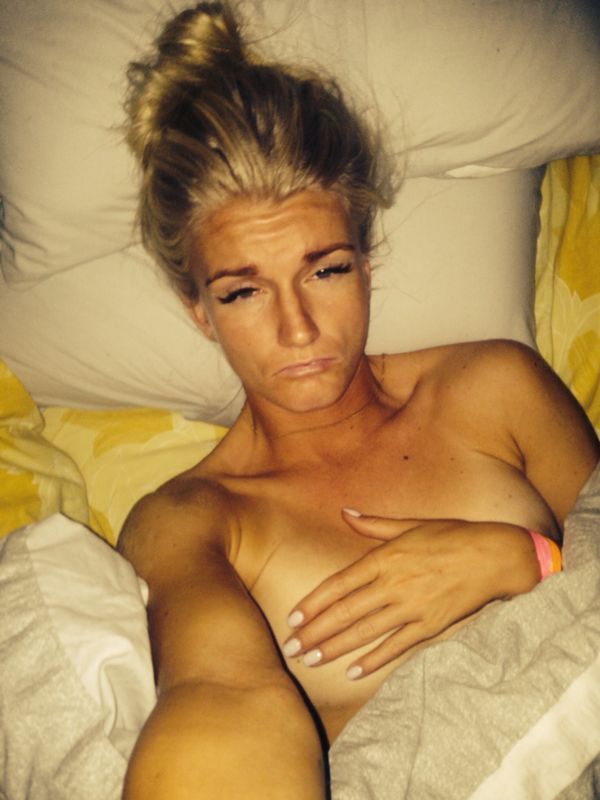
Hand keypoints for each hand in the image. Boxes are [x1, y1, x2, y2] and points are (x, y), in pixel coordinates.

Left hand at [283, 510, 538, 679]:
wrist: (496, 555)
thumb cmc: (452, 535)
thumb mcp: (411, 525)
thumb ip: (373, 525)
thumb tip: (345, 512)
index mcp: (386, 557)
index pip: (339, 584)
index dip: (314, 603)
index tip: (292, 618)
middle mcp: (394, 584)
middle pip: (345, 612)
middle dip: (315, 632)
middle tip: (291, 649)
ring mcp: (412, 607)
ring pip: (365, 632)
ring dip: (335, 648)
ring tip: (310, 661)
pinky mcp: (431, 625)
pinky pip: (397, 647)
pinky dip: (374, 660)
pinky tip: (353, 672)